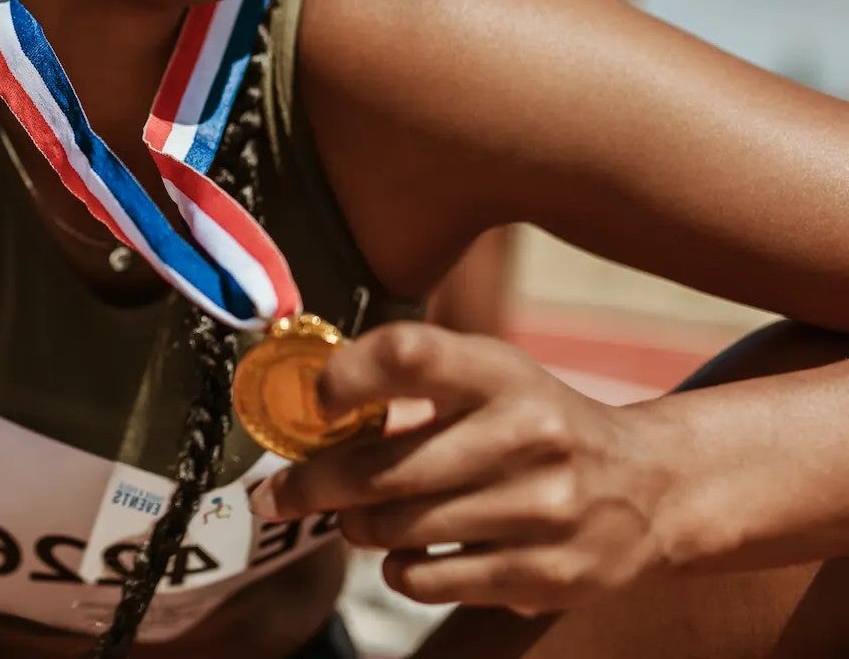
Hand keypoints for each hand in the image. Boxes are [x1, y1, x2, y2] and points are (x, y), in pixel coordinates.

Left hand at [250, 323, 680, 615]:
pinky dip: (401, 570)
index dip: (347, 377)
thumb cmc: (535, 424)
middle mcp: (530, 435)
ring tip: (357, 518)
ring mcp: (544, 509)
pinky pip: (428, 580)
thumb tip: (301, 409)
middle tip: (282, 493)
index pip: (410, 353)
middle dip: (315, 485)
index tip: (313, 405)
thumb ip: (410, 385)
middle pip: (385, 467)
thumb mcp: (491, 378)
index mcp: (504, 373)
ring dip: (358, 527)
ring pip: (398, 529)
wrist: (653, 489)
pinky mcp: (548, 574)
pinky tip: (410, 553)